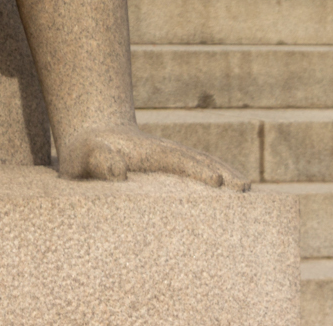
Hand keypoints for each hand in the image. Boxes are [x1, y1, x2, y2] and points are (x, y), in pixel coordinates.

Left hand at [56, 124, 245, 189]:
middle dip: (224, 172)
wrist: (91, 138)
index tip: (218, 182)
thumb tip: (118, 173)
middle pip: (201, 160)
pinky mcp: (173, 170)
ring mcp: (173, 160)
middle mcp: (168, 152)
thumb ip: (98, 160)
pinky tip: (234, 193)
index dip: (198, 171)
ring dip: (227, 175)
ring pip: (206, 164)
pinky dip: (219, 178)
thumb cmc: (85, 151)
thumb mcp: (84, 154)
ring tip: (248, 192)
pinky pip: (200, 172)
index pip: (179, 160)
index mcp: (150, 151)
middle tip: (246, 189)